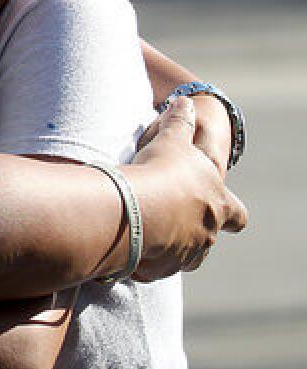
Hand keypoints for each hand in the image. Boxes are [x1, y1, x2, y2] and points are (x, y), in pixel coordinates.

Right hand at [126, 97, 247, 280]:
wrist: (139, 204)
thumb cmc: (162, 170)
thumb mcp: (173, 139)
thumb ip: (180, 122)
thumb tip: (184, 101)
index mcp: (218, 203)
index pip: (237, 214)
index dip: (232, 211)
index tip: (225, 209)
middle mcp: (207, 231)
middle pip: (209, 237)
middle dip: (194, 229)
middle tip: (174, 218)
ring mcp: (186, 252)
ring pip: (185, 255)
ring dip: (170, 245)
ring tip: (148, 230)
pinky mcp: (161, 267)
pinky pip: (155, 267)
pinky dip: (146, 259)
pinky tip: (130, 245)